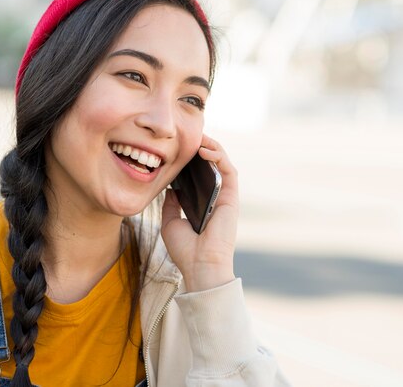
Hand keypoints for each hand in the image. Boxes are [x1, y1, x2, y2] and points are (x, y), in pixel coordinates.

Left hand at [161, 135, 237, 291]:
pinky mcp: (233, 198)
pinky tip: (204, 150)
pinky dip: (219, 156)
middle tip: (188, 136)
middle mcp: (217, 198)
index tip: (179, 146)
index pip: (200, 174)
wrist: (199, 266)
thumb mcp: (170, 222)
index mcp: (204, 203)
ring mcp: (226, 197)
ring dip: (212, 147)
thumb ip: (171, 203)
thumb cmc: (185, 250)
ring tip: (198, 137)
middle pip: (213, 165)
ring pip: (223, 163)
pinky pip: (229, 170)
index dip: (192, 158)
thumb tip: (170, 187)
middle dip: (202, 147)